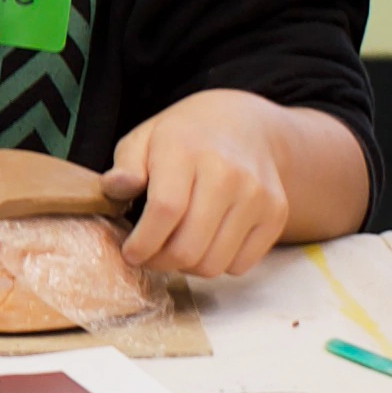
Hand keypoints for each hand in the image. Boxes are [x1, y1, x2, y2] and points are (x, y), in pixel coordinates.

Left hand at [113, 90, 295, 282]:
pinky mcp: (276, 214)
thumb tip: (115, 188)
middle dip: (160, 261)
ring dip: (188, 267)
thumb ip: (125, 165)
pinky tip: (206, 242)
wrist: (245, 126)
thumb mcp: (144, 138)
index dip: (143, 243)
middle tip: (149, 255)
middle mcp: (227, 174)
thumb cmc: (185, 138)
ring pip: (213, 264)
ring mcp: (257, 196)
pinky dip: (218, 263)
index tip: (130, 252)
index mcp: (187, 151)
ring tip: (176, 247)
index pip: (165, 211)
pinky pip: (240, 265)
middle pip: (189, 247)